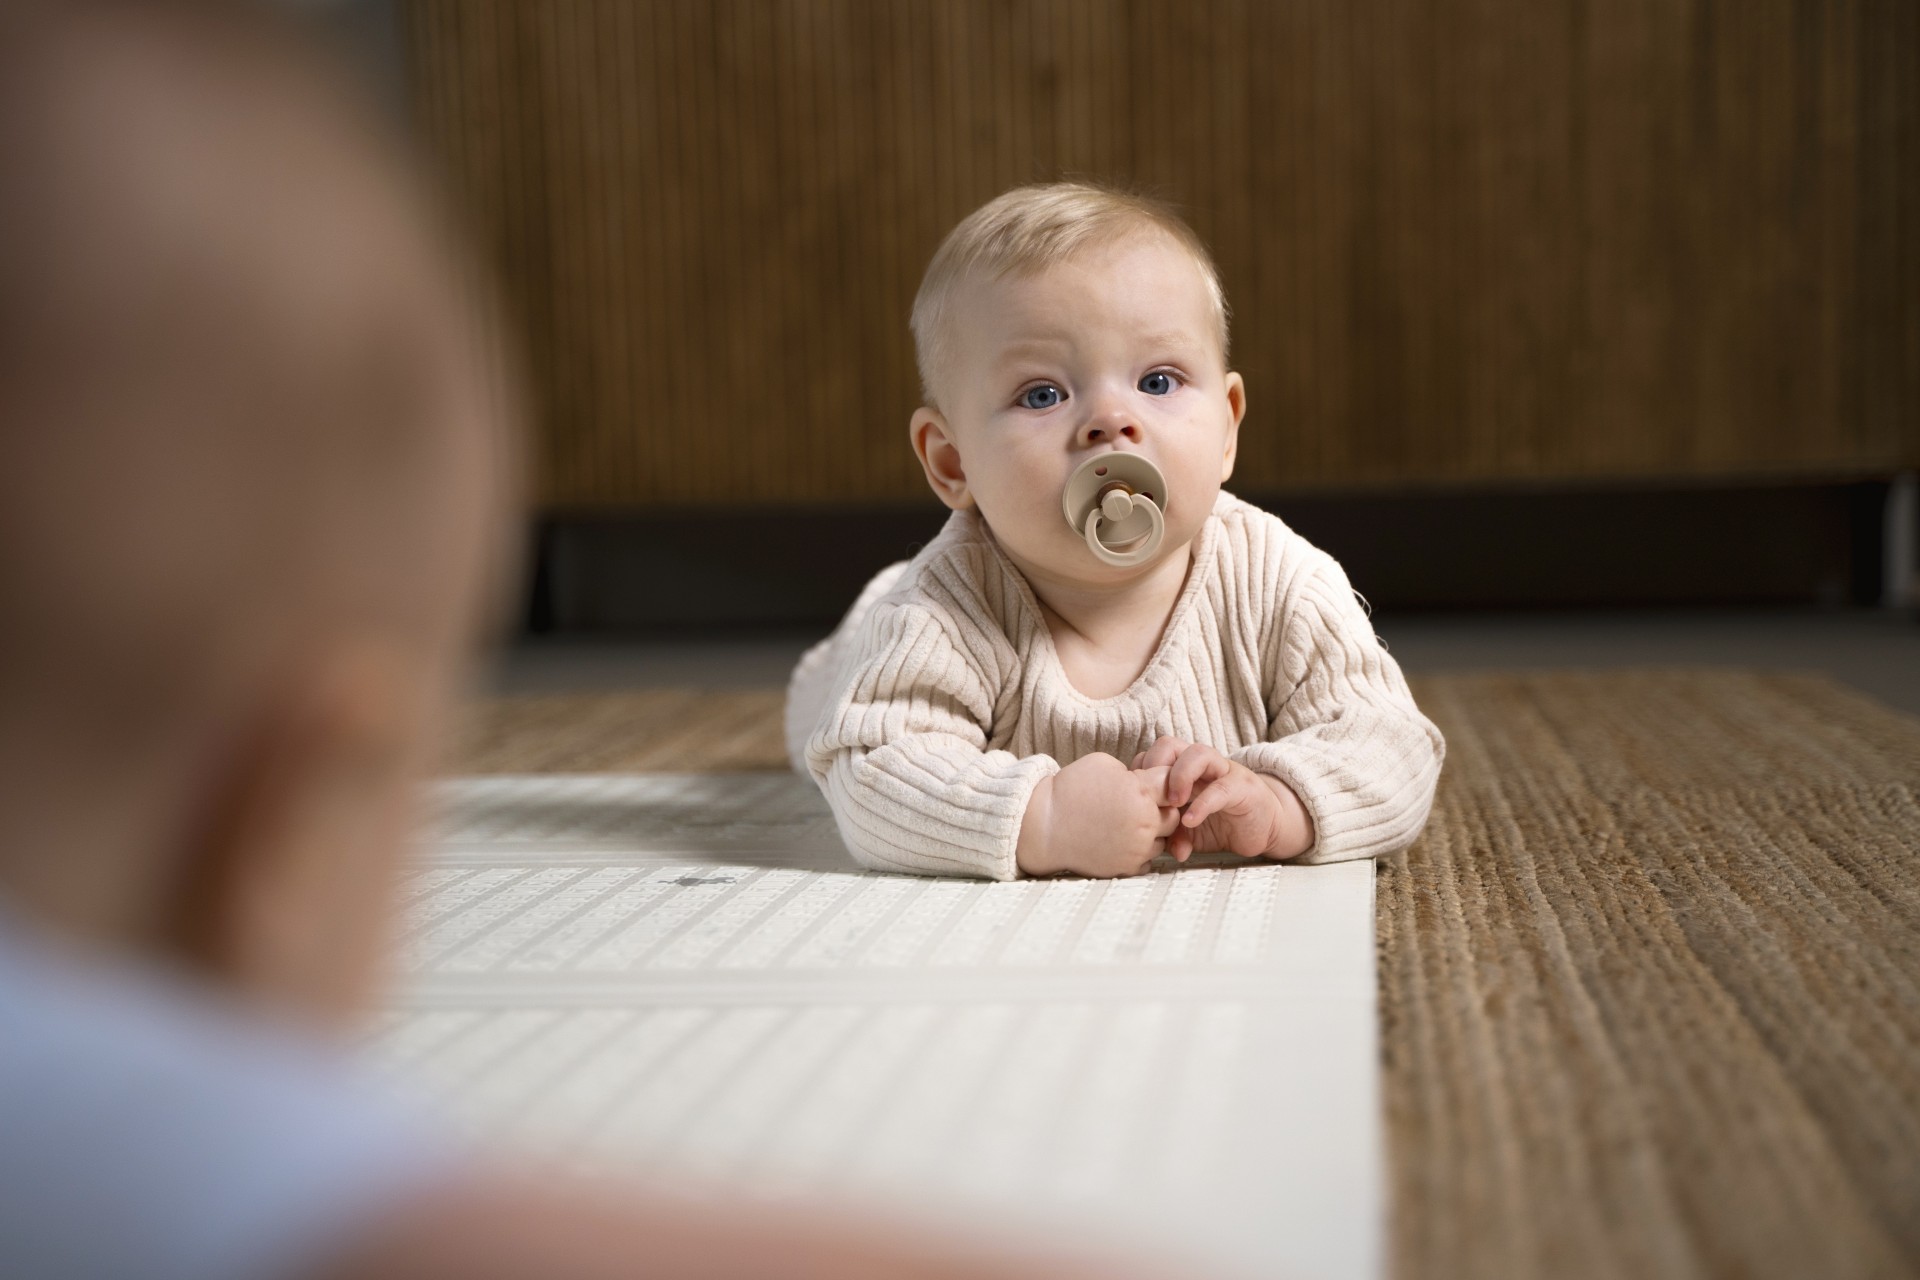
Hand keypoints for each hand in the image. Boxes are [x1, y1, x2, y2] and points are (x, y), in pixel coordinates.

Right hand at [1017, 752, 1180, 877]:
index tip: (1149, 782)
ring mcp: (1137, 849)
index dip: (1161, 781)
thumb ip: (1135, 773)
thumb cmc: (1069, 790)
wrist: (1042, 826)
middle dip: (1161, 808)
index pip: (1172, 784)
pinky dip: (1140, 851)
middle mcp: (1144, 823)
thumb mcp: (1104, 764)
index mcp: (1140, 793)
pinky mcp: (1127, 868)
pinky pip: (1149, 860)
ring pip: (1165, 840)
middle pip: (1174, 815)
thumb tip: (1151, 780)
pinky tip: (1119, 840)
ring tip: (1125, 823)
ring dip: (1153, 832)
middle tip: (1136, 804)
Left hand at [1131, 736, 1313, 861]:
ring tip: (1173, 803)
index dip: (1137, 773)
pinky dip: (1203, 804)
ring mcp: (1222, 772)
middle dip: (1153, 765)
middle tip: (1148, 795)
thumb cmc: (1222, 822)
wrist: (1264, 824)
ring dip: (1179, 776)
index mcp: (1182, 770)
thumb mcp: (1190, 832)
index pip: (1151, 756)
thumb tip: (1161, 849)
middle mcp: (1200, 765)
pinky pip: (1221, 788)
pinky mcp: (1242, 787)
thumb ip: (1173, 835)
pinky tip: (1191, 821)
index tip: (1130, 798)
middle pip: (1169, 745)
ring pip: (1197, 753)